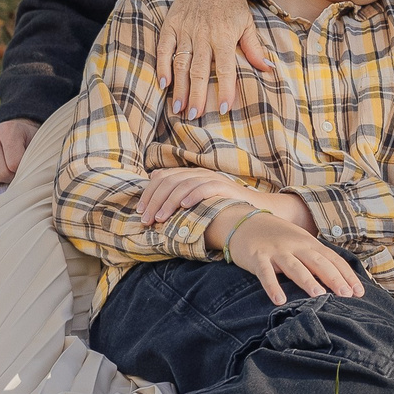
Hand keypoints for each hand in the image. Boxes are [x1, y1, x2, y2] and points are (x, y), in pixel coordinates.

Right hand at [0, 120, 37, 187]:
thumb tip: (28, 180)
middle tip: (13, 171)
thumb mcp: (36, 146)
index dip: (21, 172)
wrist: (11, 133)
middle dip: (9, 177)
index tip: (24, 167)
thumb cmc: (26, 143)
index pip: (14, 164)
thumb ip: (35, 159)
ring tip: (2, 171)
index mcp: (8, 130)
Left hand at [138, 170, 311, 228]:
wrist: (253, 210)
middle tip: (146, 220)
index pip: (161, 178)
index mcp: (189, 175)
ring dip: (169, 202)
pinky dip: (194, 195)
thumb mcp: (195, 204)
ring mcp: (212, 178)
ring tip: (160, 218)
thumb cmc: (220, 210)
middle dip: (154, 201)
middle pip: (169, 181)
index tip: (140, 212)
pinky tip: (184, 207)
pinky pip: (206, 187)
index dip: (148, 194)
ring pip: (184, 184)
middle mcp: (198, 173)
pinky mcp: (225, 186)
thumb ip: (177, 201)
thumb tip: (152, 209)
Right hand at [158, 0, 275, 116]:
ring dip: (178, 87)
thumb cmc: (232, 3)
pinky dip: (163, 66)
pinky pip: (164, 48)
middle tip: (193, 116)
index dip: (224, 89)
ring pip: (181, 63)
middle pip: (198, 70)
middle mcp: (203, 33)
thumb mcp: (247, 22)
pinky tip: (163, 84)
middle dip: (196, 95)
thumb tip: (268, 70)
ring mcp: (185, 29)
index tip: (222, 109)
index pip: (225, 68)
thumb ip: (254, 47)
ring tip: (178, 108)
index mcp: (224, 34)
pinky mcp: (171, 24)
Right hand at [220, 208, 362, 304]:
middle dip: (334, 278)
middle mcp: (296, 245)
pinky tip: (279, 300)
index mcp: (309, 243)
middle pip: (318, 262)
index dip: (347, 275)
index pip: (333, 259)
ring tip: (319, 295)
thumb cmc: (277, 237)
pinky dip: (272, 286)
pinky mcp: (257, 258)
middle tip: (347, 295)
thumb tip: (337, 279)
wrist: (245, 222)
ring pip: (295, 267)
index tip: (359, 291)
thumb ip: (315, 257)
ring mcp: (277, 251)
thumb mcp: (299, 243)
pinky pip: (266, 274)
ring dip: (307, 281)